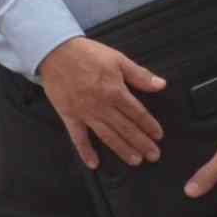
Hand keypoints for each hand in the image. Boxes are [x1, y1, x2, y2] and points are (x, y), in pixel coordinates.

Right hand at [34, 36, 167, 167]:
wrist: (55, 52)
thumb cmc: (88, 53)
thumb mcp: (118, 59)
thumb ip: (139, 75)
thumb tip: (161, 85)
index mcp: (115, 91)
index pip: (137, 113)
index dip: (149, 125)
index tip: (159, 136)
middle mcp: (102, 106)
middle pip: (126, 128)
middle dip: (141, 142)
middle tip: (154, 156)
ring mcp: (85, 113)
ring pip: (107, 136)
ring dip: (122, 149)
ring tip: (135, 161)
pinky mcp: (69, 116)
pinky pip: (78, 137)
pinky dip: (85, 151)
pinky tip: (93, 164)